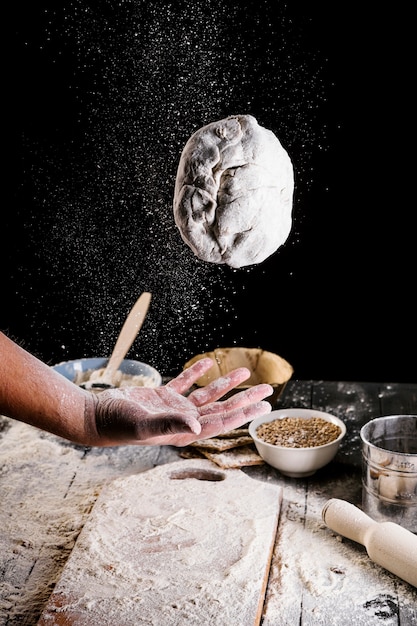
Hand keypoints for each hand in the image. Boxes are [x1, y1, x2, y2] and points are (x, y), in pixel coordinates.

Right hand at [91, 358, 272, 445]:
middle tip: (267, 390)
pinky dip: (197, 372)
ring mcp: (174, 408)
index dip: (244, 414)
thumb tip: (198, 424)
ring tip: (245, 372)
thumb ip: (172, 424)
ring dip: (226, 384)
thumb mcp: (145, 425)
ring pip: (207, 395)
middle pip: (222, 408)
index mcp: (184, 431)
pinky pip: (185, 383)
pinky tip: (208, 363)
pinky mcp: (162, 396)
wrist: (97, 416)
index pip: (221, 421)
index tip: (263, 407)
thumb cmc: (119, 424)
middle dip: (244, 399)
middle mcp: (183, 421)